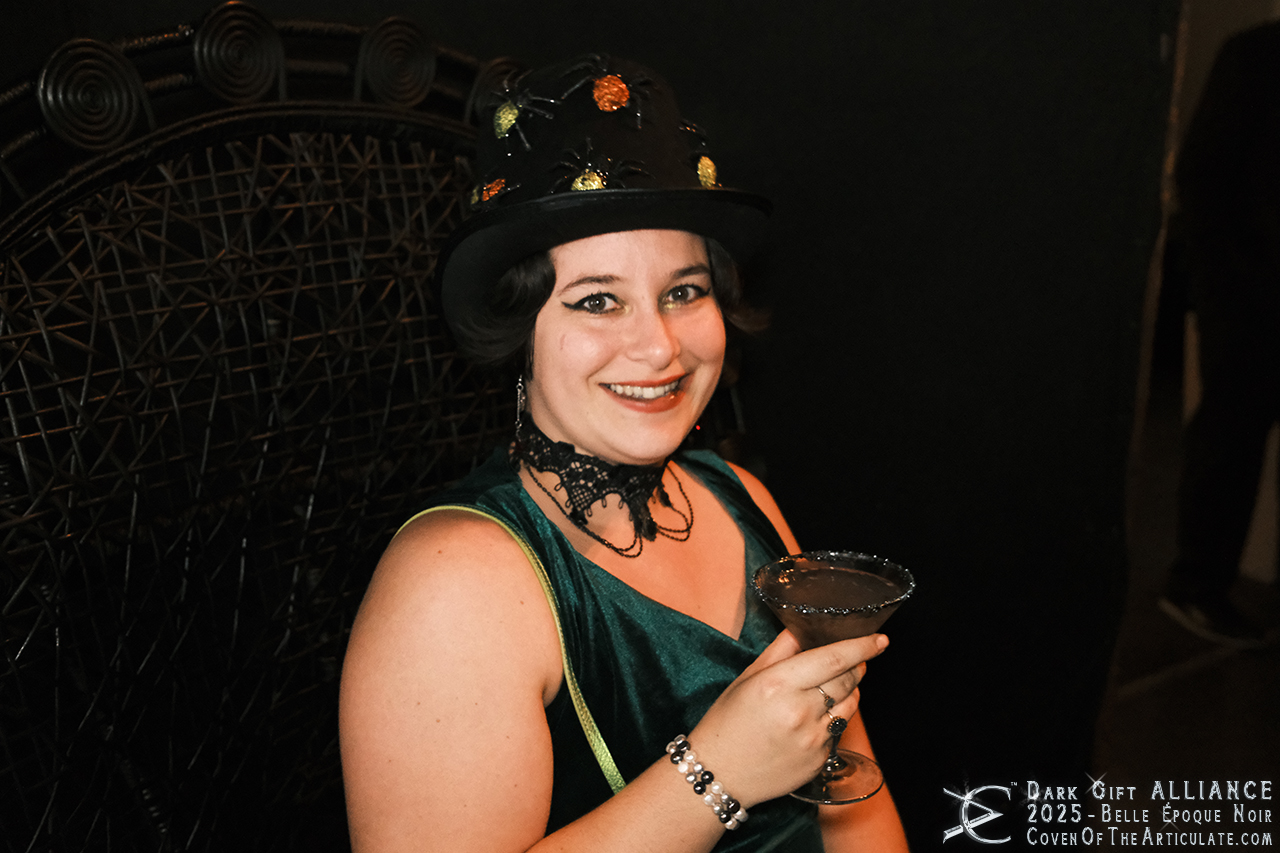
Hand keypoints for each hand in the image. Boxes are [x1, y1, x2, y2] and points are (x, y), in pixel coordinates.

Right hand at [684, 630, 888, 807]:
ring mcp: (813, 738)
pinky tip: (813, 718)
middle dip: (856, 665)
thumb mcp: (747, 679)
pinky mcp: (820, 759)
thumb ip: (779, 651)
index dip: (861, 646)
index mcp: (778, 684)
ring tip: (829, 688)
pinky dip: (834, 717)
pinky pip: (839, 729)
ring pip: (850, 704)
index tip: (879, 639)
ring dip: (849, 691)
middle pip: (847, 679)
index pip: (833, 658)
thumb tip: (802, 629)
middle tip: (852, 659)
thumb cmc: (727, 724)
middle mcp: (800, 711)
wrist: (720, 775)